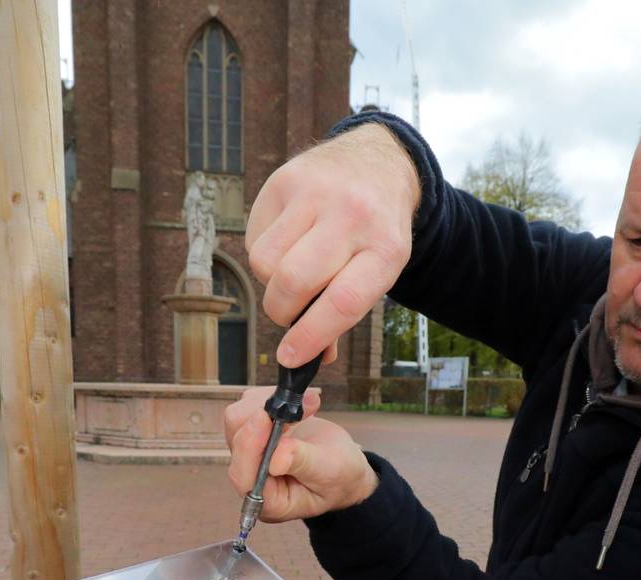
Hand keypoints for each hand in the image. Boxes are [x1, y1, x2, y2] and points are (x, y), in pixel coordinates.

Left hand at [224, 388, 378, 522]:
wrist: (344, 464)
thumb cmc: (340, 476)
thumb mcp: (330, 472)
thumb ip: (304, 464)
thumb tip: (277, 457)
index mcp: (269, 500)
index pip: (244, 476)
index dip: (249, 446)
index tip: (264, 417)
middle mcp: (253, 478)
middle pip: (237, 442)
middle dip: (265, 418)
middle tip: (299, 407)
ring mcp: (250, 453)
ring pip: (238, 420)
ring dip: (268, 404)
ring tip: (305, 405)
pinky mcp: (254, 432)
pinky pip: (247, 407)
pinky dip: (271, 397)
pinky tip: (297, 403)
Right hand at [246, 122, 419, 367]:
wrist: (377, 162)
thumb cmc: (375, 230)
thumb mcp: (378, 271)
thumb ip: (345, 312)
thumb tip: (312, 354)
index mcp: (386, 248)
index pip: (343, 301)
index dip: (311, 336)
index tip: (289, 357)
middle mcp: (352, 216)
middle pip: (295, 281)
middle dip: (282, 311)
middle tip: (288, 313)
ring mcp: (316, 193)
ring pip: (265, 262)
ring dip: (270, 282)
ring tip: (290, 272)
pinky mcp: (285, 181)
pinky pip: (254, 239)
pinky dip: (263, 254)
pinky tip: (285, 243)